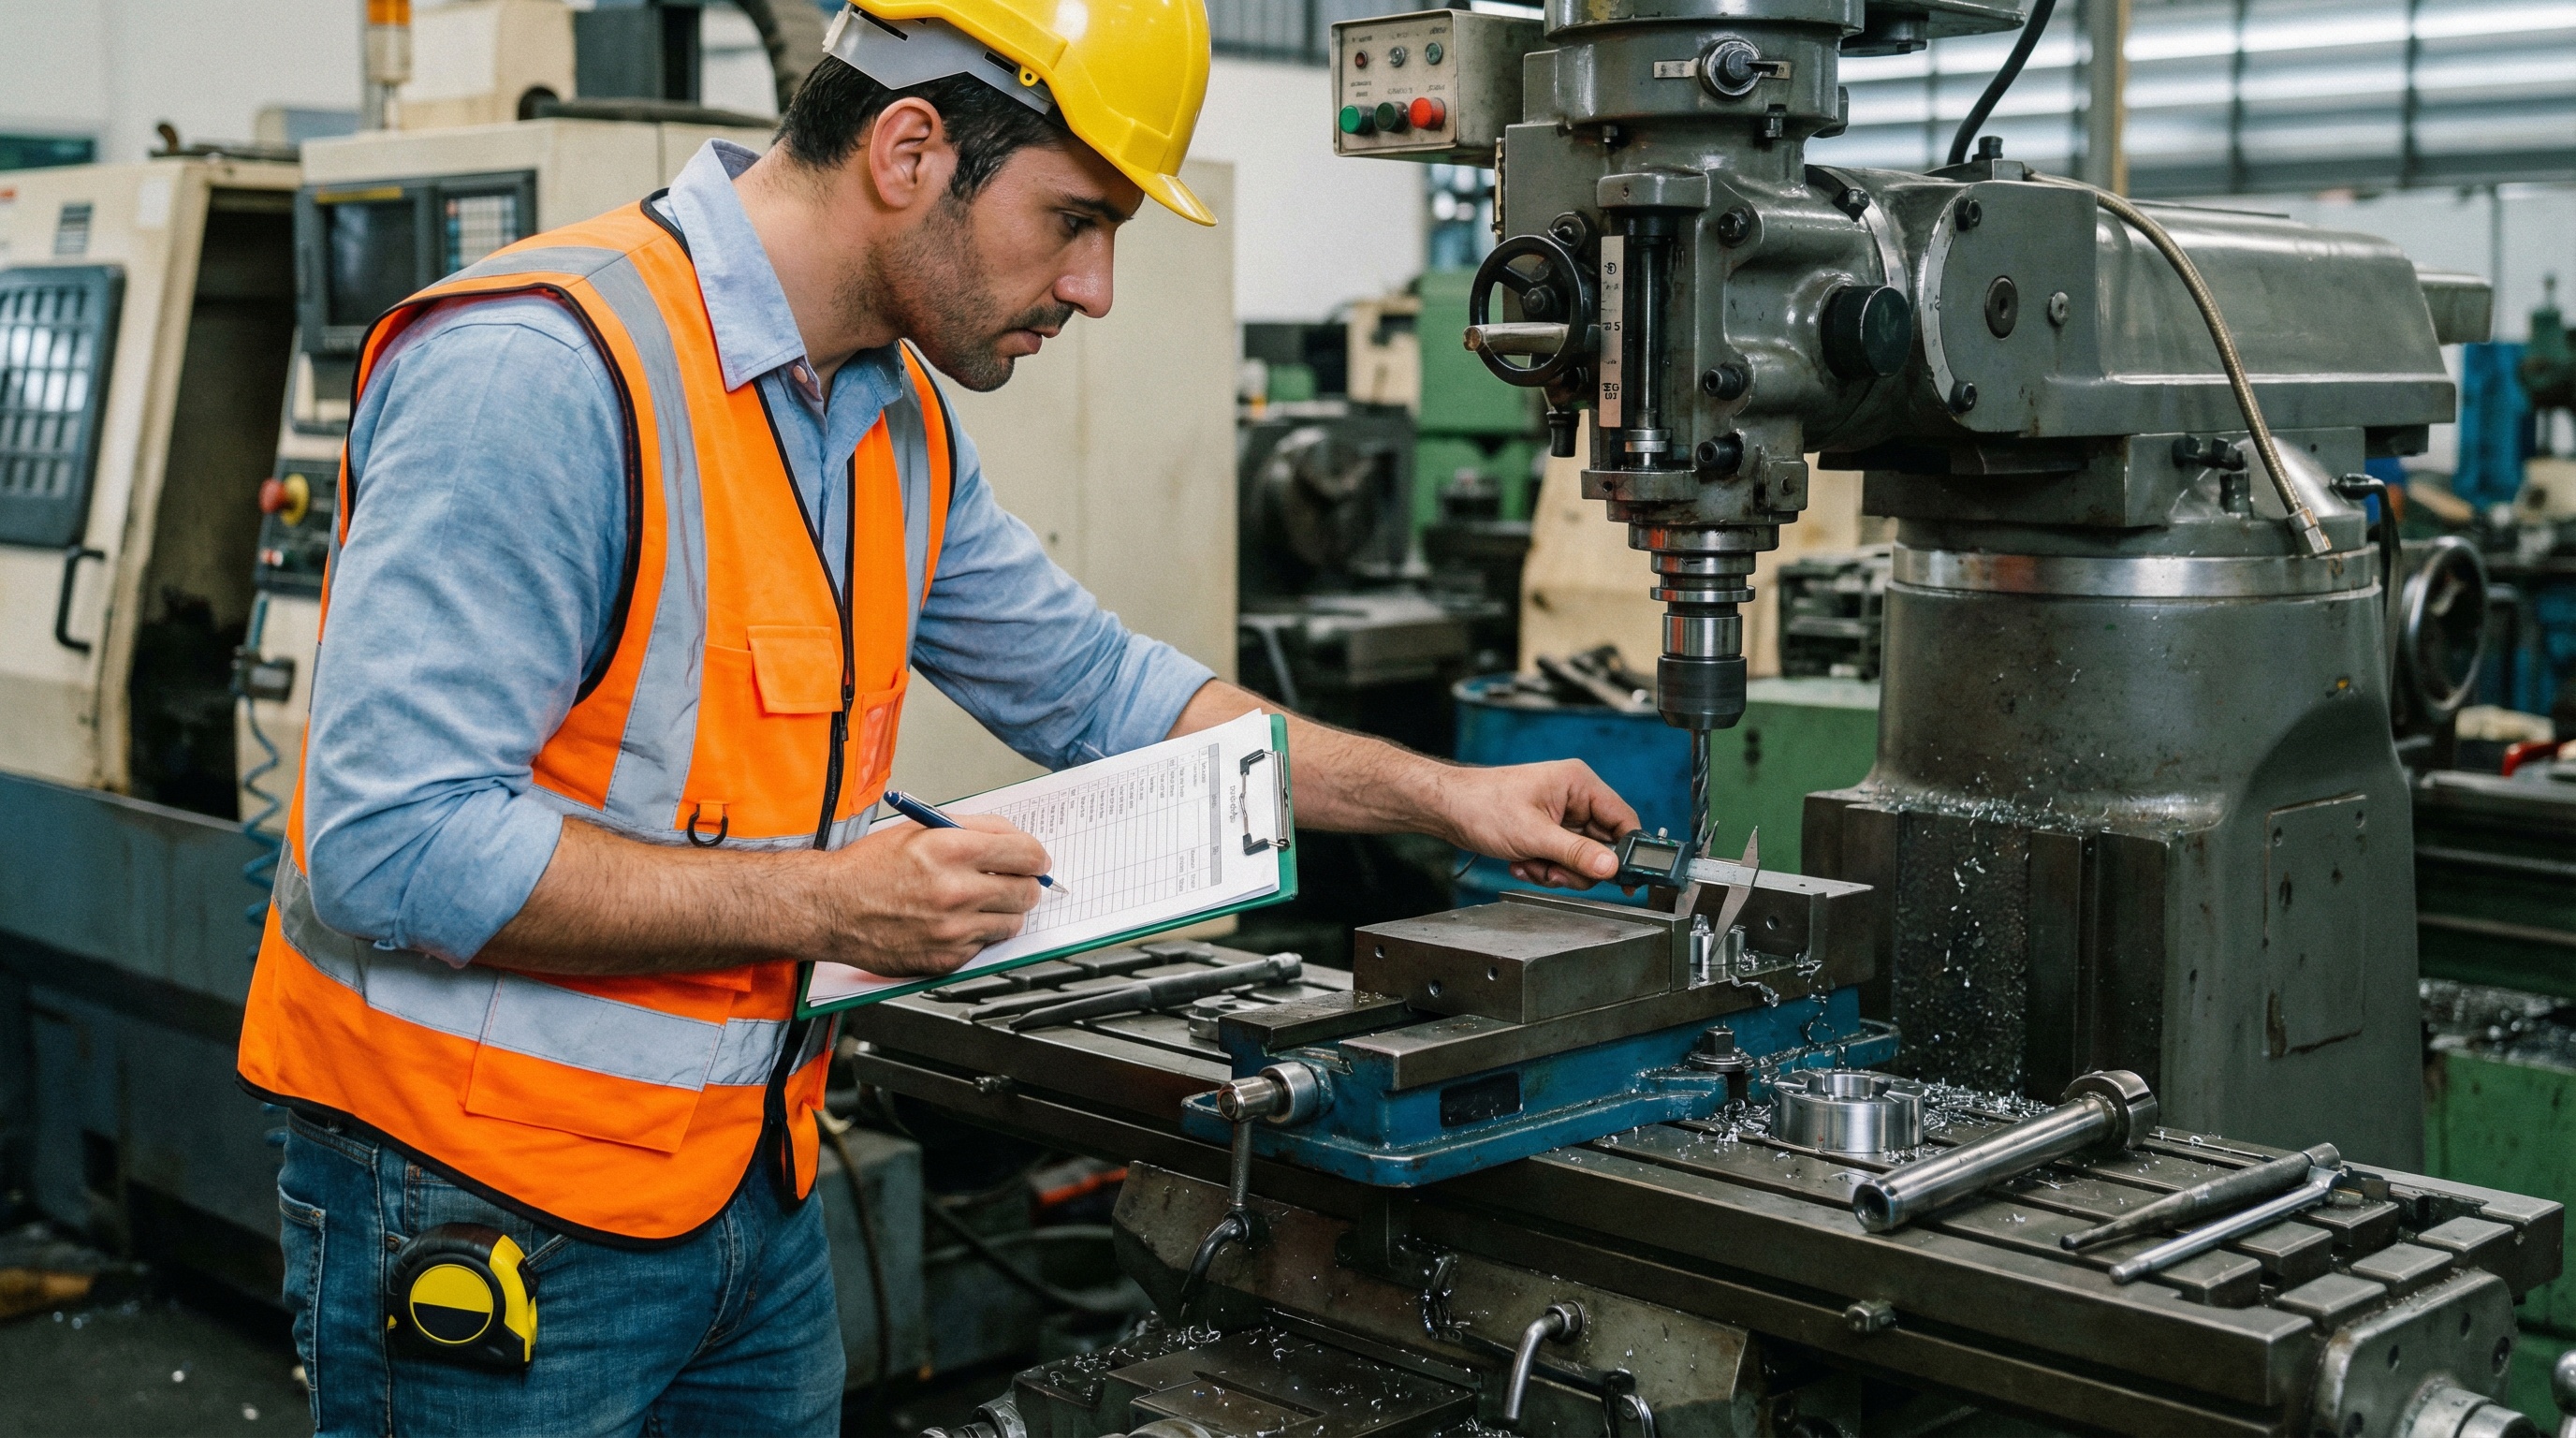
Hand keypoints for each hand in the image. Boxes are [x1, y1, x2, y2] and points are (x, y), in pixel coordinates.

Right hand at [812, 814, 1050, 976]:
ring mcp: (952, 929)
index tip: (1037, 860)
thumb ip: (973, 829)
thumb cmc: (869, 867)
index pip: (1025, 853)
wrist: (830, 908)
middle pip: (1027, 891)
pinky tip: (955, 922)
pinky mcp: (946, 959)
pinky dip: (978, 934)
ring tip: (980, 902)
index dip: (1037, 856)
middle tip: (1014, 882)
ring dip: (1004, 911)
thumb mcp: (920, 829)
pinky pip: (985, 945)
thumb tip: (1014, 839)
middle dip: (1026, 884)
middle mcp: (955, 891)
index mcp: (950, 850)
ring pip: (1012, 922)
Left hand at [1433, 759, 1639, 889]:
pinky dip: (1543, 868)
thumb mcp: (1534, 835)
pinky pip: (1561, 859)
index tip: (1628, 879)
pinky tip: (1522, 862)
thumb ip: (1576, 853)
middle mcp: (1574, 797)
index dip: (1629, 852)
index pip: (1624, 819)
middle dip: (1578, 867)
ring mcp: (1560, 815)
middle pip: (1603, 845)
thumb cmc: (1483, 805)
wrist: (1447, 809)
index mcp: (1579, 784)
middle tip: (1555, 872)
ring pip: (1581, 858)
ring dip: (1557, 870)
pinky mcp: (1547, 831)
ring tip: (1532, 864)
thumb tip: (1612, 868)